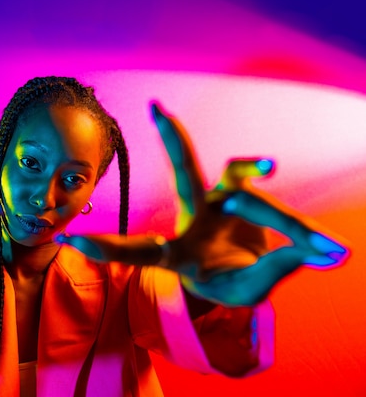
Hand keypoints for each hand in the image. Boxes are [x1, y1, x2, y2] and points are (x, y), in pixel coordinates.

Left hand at [56, 103, 348, 305]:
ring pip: (237, 178)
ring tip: (303, 224)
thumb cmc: (231, 284)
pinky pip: (254, 178)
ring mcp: (217, 201)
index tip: (67, 240)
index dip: (107, 248)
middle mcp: (193, 218)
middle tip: (158, 106)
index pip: (138, 250)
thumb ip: (279, 269)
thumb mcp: (248, 290)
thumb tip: (329, 251)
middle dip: (173, 141)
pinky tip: (274, 173)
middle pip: (182, 175)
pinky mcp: (239, 193)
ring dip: (265, 194)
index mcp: (176, 254)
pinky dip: (265, 177)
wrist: (243, 276)